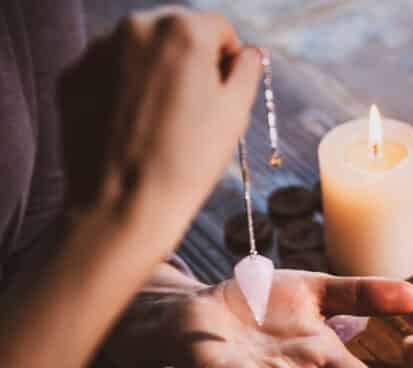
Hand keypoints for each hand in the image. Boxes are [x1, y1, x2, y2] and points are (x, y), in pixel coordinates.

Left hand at [59, 7, 261, 256]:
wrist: (125, 204)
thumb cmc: (188, 160)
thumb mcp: (236, 113)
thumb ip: (248, 70)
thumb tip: (249, 54)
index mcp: (183, 29)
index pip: (219, 28)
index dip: (229, 60)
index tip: (225, 92)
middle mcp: (136, 27)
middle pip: (177, 32)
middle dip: (190, 62)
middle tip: (194, 110)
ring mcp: (99, 50)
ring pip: (141, 51)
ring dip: (156, 74)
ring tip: (162, 123)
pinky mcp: (73, 76)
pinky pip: (109, 72)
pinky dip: (124, 90)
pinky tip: (134, 127)